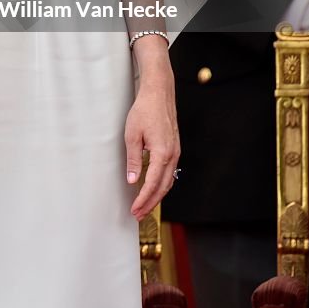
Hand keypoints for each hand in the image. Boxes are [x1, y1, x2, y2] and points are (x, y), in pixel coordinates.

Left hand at [124, 58, 178, 221]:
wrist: (159, 93)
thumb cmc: (145, 110)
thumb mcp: (132, 135)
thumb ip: (134, 160)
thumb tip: (133, 181)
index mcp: (162, 153)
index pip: (152, 184)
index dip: (143, 200)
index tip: (134, 210)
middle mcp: (173, 155)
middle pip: (163, 187)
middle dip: (150, 203)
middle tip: (138, 214)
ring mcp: (176, 152)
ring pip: (168, 181)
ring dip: (156, 195)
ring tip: (144, 205)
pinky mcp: (175, 148)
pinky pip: (170, 172)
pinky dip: (162, 184)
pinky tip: (153, 187)